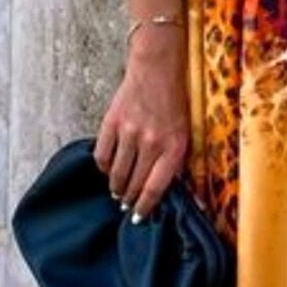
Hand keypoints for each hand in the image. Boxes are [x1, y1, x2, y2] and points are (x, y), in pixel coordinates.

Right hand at [93, 31, 189, 221]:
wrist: (157, 69)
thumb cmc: (174, 104)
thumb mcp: (185, 134)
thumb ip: (177, 163)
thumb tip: (173, 194)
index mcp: (173, 148)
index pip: (154, 189)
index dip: (144, 208)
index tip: (138, 218)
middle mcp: (151, 143)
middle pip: (134, 184)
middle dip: (129, 199)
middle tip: (126, 205)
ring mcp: (129, 133)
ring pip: (117, 174)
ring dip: (116, 187)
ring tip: (117, 191)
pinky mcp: (111, 122)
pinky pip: (102, 155)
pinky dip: (104, 167)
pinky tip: (108, 169)